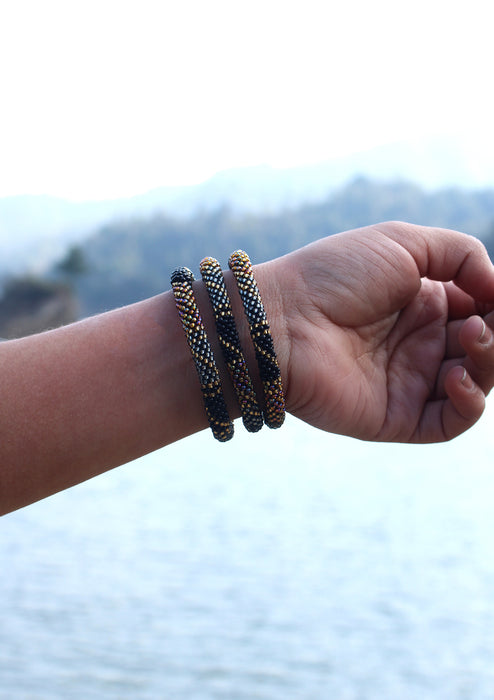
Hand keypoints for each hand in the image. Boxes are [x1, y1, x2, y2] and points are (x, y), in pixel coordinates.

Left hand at [267, 222, 493, 442]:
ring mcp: (410, 382)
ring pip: (476, 383)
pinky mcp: (397, 417)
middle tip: (481, 320)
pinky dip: (470, 402)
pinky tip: (456, 375)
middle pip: (484, 348)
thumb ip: (462, 254)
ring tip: (470, 336)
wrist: (280, 320)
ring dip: (488, 361)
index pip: (482, 310)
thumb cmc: (334, 275)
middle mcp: (420, 344)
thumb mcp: (403, 243)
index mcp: (422, 303)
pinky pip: (451, 422)